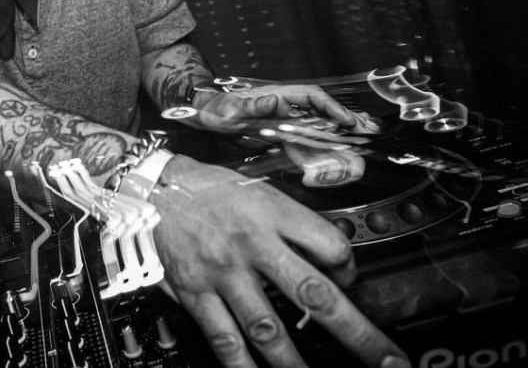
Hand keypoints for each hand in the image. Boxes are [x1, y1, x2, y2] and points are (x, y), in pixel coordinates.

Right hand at [150, 154, 408, 367]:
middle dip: (356, 332)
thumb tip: (329, 255)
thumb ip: (291, 222)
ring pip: (269, 327)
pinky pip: (223, 338)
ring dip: (299, 363)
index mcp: (270, 212)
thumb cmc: (205, 187)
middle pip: (314, 294)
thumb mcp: (256, 188)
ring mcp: (222, 273)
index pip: (330, 245)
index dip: (350, 268)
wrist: (150, 187)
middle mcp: (251, 244)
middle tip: (387, 360)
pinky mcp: (195, 293)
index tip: (350, 279)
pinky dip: (242, 365)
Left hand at [182, 84, 379, 134]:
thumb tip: (274, 100)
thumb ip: (251, 105)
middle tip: (369, 130)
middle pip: (323, 110)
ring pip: (319, 124)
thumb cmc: (214, 109)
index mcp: (278, 96)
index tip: (346, 121)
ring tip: (363, 138)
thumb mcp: (230, 108)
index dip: (332, 108)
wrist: (201, 114)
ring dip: (340, 131)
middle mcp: (285, 106)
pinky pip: (306, 138)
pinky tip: (337, 152)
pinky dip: (323, 144)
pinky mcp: (279, 132)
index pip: (313, 98)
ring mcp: (284, 119)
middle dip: (346, 119)